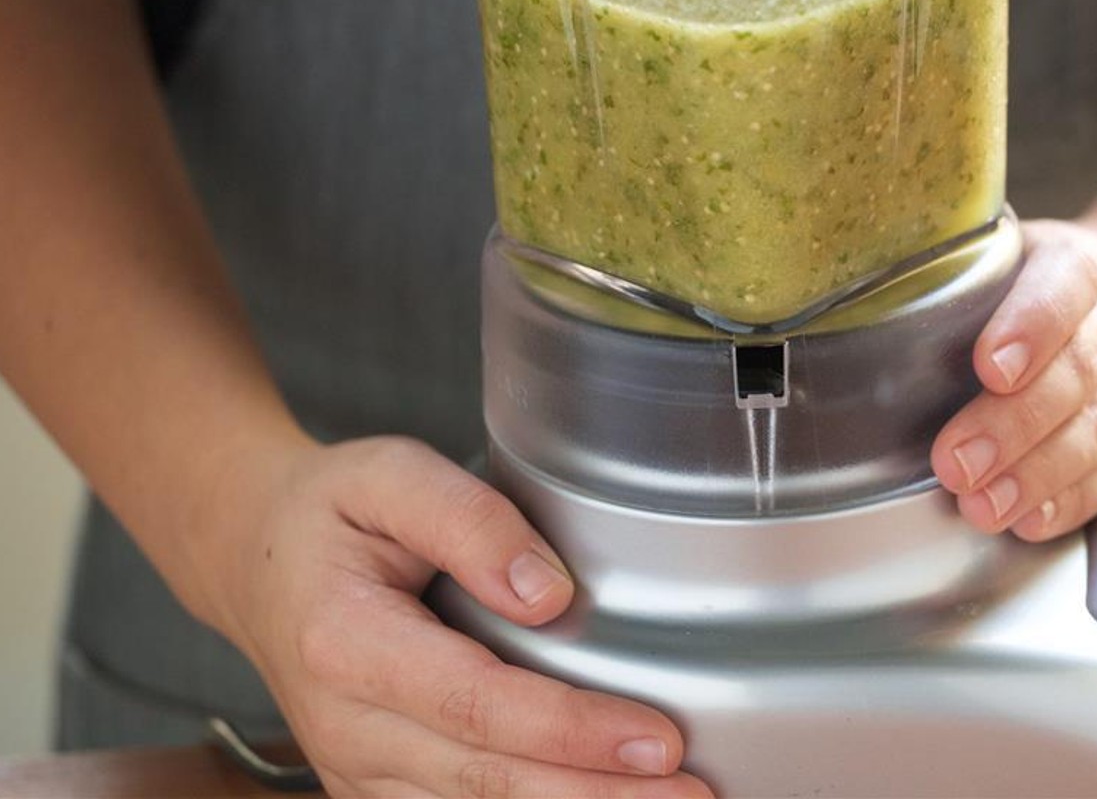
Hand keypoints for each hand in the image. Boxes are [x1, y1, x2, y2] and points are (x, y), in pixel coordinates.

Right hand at [205, 436, 711, 798]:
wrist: (258, 561)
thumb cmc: (331, 511)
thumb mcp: (390, 475)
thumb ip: (469, 521)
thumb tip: (549, 595)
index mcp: (346, 643)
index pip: (476, 703)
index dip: (571, 728)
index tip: (658, 737)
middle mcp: (344, 726)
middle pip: (486, 781)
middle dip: (596, 795)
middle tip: (695, 793)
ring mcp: (354, 770)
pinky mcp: (373, 788)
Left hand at [931, 219, 1096, 539]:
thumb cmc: (1074, 284)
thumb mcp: (1032, 254)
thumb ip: (971, 280)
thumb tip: (877, 307)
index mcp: (1083, 262)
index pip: (1062, 286)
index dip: (1028, 326)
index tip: (987, 367)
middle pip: (1076, 372)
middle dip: (1011, 425)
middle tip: (955, 462)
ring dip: (1036, 476)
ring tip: (981, 505)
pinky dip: (1072, 501)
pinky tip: (1029, 519)